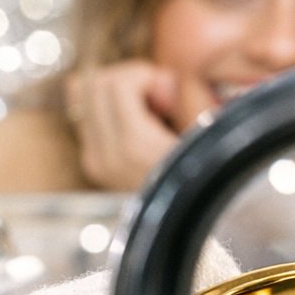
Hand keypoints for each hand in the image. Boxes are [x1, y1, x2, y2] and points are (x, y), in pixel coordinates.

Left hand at [65, 61, 214, 190]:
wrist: (192, 219)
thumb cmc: (209, 175)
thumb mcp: (210, 132)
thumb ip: (186, 95)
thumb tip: (160, 80)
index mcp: (134, 145)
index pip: (118, 83)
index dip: (146, 76)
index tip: (170, 94)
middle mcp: (106, 155)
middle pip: (94, 84)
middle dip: (128, 79)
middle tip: (158, 97)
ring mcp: (95, 161)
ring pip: (84, 96)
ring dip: (117, 91)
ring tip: (148, 108)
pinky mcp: (93, 164)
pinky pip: (87, 116)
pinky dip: (110, 108)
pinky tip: (137, 122)